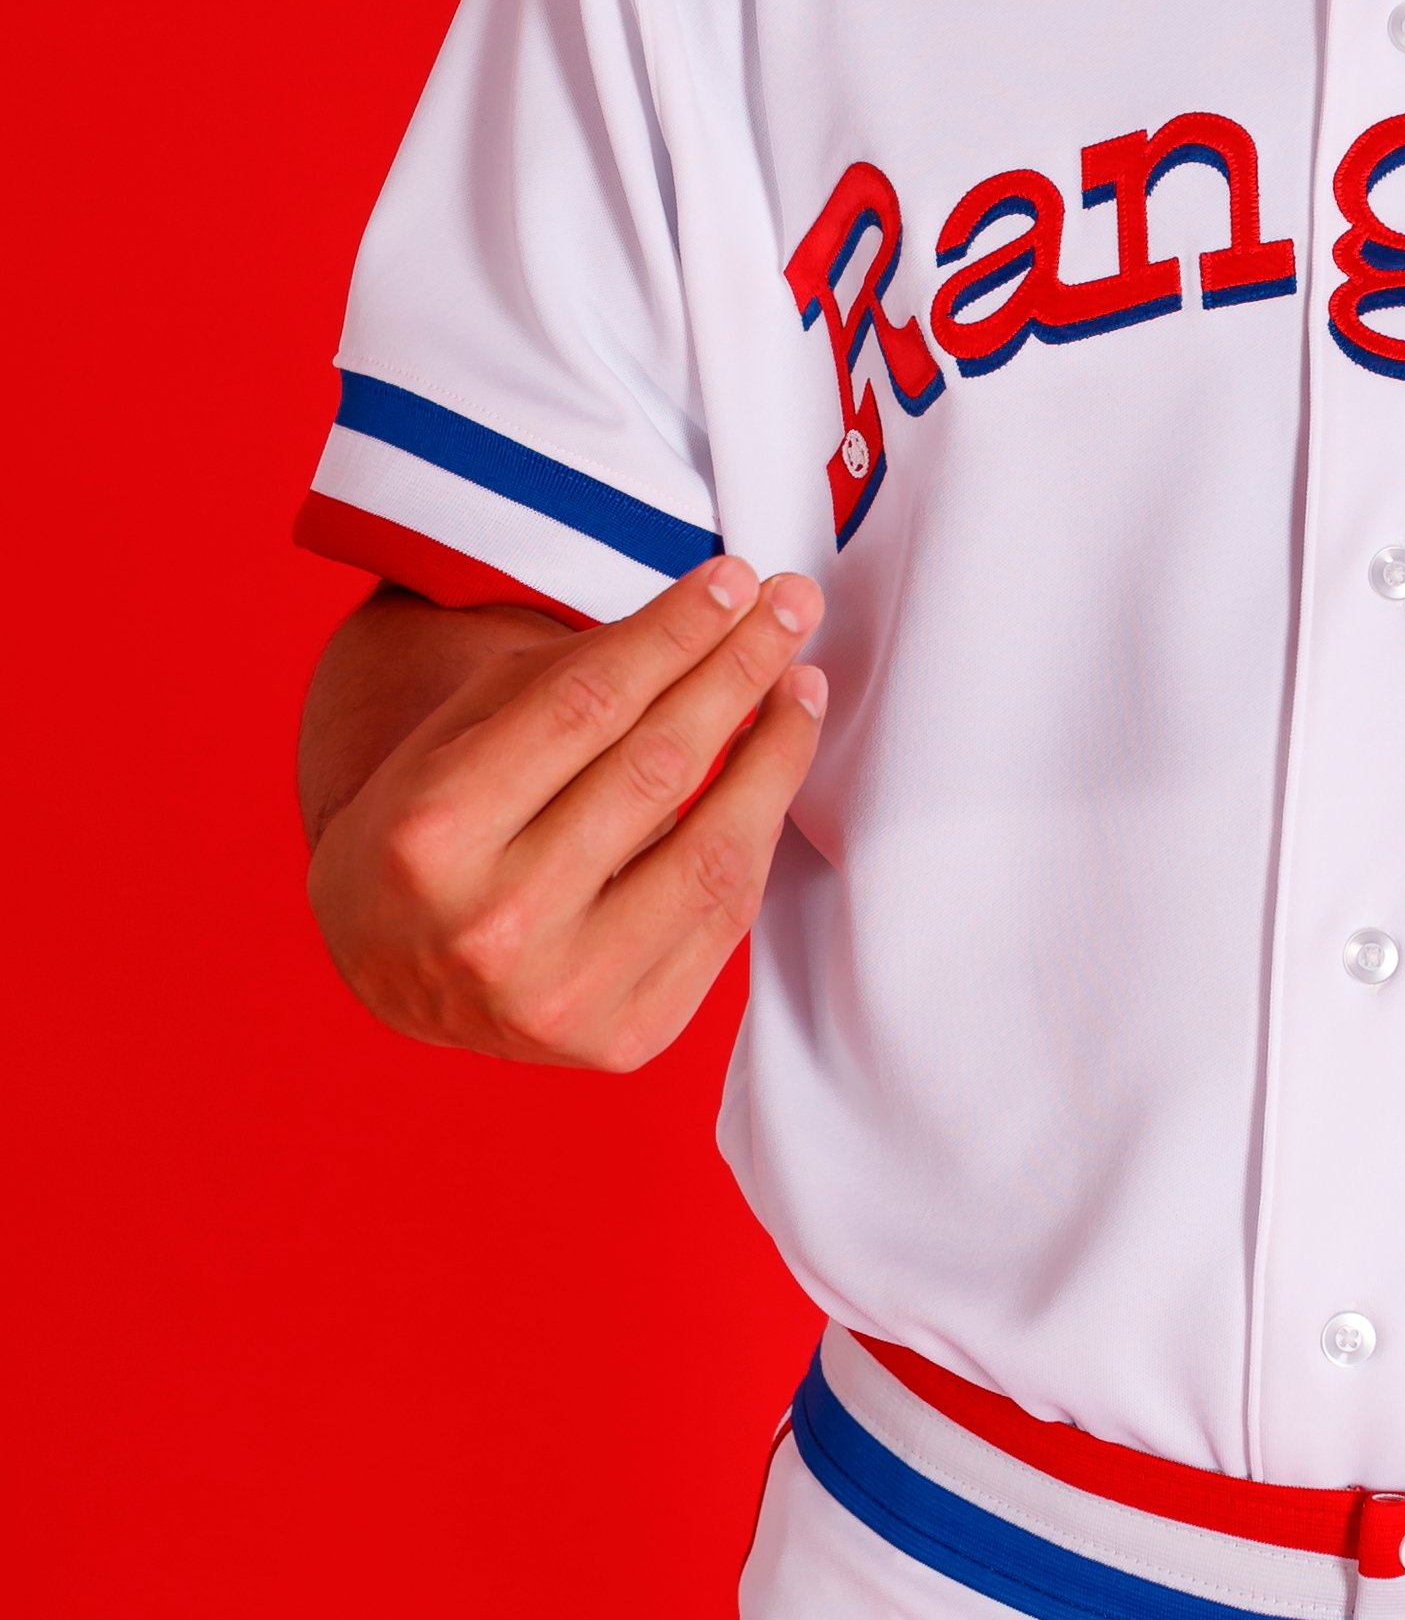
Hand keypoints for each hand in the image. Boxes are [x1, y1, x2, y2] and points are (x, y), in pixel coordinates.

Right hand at [306, 557, 826, 1069]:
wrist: (389, 958)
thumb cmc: (438, 817)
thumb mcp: (471, 725)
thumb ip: (583, 675)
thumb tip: (727, 611)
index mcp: (434, 835)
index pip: (588, 708)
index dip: (676, 634)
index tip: (736, 580)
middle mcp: (493, 927)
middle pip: (657, 768)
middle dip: (738, 671)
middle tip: (791, 605)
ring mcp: (561, 996)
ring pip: (712, 850)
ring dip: (776, 751)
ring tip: (800, 684)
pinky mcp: (621, 1039)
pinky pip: (724, 917)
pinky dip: (760, 830)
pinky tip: (774, 768)